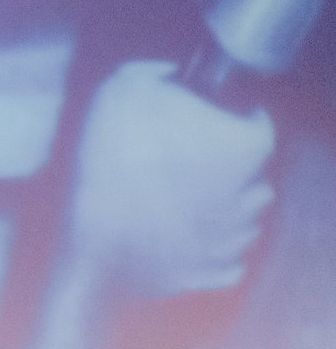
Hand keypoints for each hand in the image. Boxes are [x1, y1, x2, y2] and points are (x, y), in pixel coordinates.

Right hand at [67, 60, 275, 297]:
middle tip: (196, 168)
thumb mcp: (121, 91)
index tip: (211, 124)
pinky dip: (217, 256)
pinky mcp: (207, 276)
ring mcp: (229, 240)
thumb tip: (168, 74)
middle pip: (257, 179)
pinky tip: (191, 244)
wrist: (90, 241)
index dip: (235, 121)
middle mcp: (249, 196)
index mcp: (244, 146)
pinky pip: (230, 266)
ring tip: (193, 208)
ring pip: (248, 223)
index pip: (259, 125)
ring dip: (228, 213)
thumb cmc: (112, 162)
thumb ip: (153, 72)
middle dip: (235, 173)